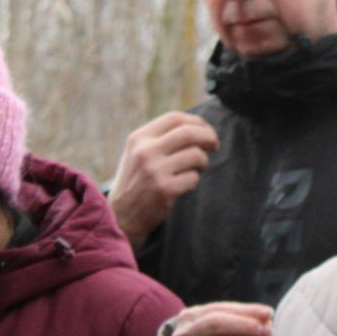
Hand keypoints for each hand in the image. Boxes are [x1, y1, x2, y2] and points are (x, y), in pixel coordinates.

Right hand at [108, 111, 220, 242]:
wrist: (121, 216)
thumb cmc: (135, 183)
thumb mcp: (137, 154)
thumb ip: (159, 139)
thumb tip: (196, 127)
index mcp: (139, 138)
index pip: (174, 119)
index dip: (196, 122)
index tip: (206, 130)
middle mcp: (146, 151)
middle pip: (188, 133)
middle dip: (209, 137)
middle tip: (215, 146)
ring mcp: (155, 170)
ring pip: (195, 155)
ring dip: (203, 162)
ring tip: (197, 169)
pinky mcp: (165, 189)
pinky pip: (193, 178)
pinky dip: (194, 181)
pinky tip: (185, 185)